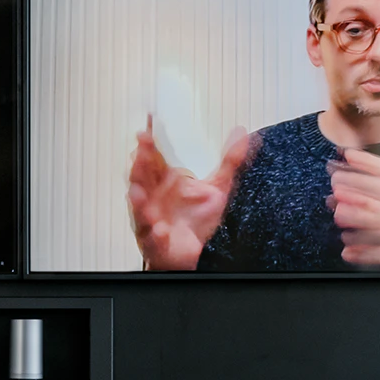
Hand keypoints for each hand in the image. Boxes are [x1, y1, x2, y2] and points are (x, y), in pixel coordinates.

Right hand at [126, 120, 249, 271]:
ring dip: (137, 201)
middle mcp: (154, 198)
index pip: (154, 157)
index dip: (150, 142)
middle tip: (141, 151)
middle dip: (139, 166)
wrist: (198, 254)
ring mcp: (151, 220)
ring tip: (137, 192)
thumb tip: (242, 134)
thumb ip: (229, 161)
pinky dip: (154, 234)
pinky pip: (152, 238)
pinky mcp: (155, 243)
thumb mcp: (219, 187)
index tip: (149, 125)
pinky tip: (159, 230)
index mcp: (165, 181)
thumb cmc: (199, 221)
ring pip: (139, 208)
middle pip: (142, 178)